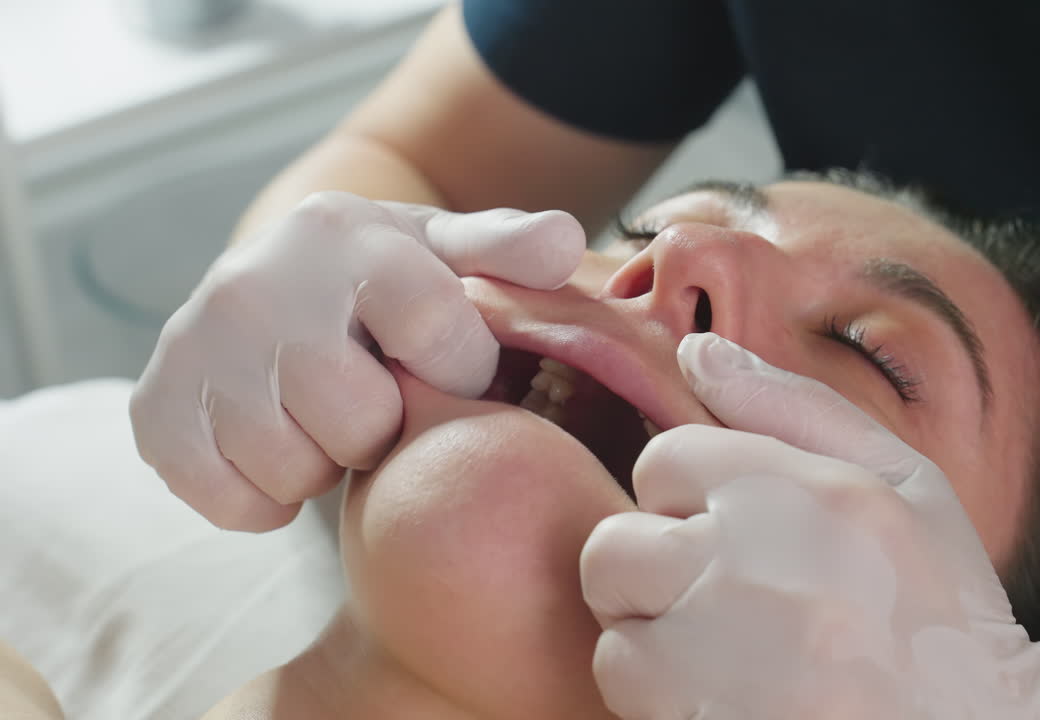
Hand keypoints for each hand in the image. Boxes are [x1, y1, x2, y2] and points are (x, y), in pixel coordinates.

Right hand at [130, 191, 583, 530]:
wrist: (270, 280)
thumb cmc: (383, 276)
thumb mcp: (447, 248)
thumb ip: (508, 249)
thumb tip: (568, 243)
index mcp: (345, 235)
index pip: (442, 337)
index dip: (462, 371)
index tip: (447, 362)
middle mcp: (255, 284)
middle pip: (362, 423)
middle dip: (386, 425)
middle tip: (375, 394)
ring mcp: (194, 347)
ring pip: (296, 471)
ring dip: (326, 461)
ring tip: (324, 414)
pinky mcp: (155, 411)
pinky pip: (234, 504)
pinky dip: (267, 499)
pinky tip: (280, 445)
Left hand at [581, 333, 1039, 719]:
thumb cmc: (948, 606)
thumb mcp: (904, 480)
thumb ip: (793, 403)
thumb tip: (696, 348)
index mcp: (792, 494)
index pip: (661, 461)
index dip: (694, 497)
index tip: (741, 532)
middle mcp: (739, 574)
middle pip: (612, 550)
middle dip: (654, 567)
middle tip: (723, 595)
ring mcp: (711, 667)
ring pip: (617, 635)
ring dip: (660, 642)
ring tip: (739, 655)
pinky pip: (631, 703)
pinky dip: (670, 702)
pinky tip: (739, 696)